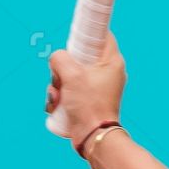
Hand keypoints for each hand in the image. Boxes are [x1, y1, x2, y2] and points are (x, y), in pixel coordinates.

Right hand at [46, 31, 127, 145]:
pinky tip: (58, 104)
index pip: (102, 35)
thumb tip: (56, 58)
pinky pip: (71, 89)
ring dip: (58, 84)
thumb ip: (60, 58)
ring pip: (71, 74)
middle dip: (63, 67)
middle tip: (61, 76)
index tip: (73, 34)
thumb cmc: (88, 105)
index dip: (86, 32)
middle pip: (80, 56)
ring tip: (59, 95)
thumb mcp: (71, 75)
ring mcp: (99, 86)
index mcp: (112, 61)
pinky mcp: (90, 99)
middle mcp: (108, 72)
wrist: (93, 137)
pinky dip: (62, 95)